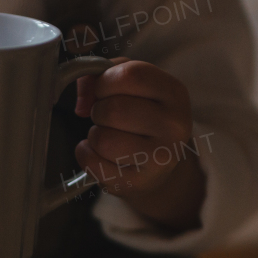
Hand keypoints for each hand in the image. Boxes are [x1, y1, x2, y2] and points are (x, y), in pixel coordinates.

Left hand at [74, 58, 206, 232]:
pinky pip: (94, 164)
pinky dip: (86, 156)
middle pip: (114, 110)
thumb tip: (83, 101)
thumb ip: (100, 75)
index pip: (130, 75)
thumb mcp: (130, 86)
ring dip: (94, 136)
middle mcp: (174, 125)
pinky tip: (99, 154)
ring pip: (103, 140)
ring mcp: (160, 157)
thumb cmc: (140, 116)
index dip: (105, 82)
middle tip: (106, 118)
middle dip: (98, 111)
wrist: (158, 162)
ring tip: (107, 136)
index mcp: (174, 93)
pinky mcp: (140, 182)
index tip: (103, 91)